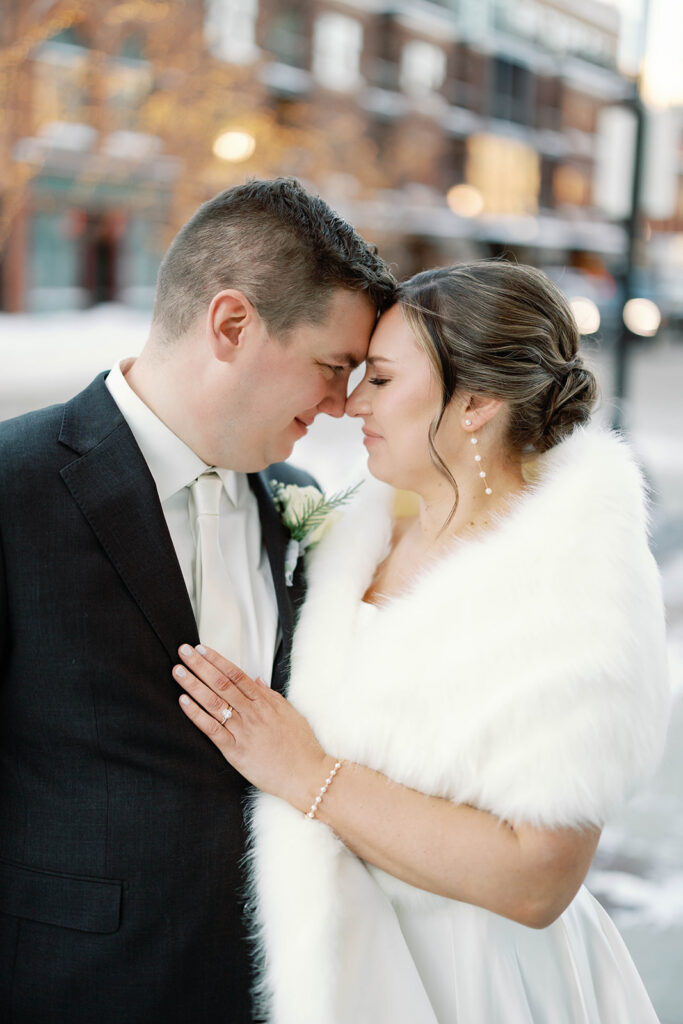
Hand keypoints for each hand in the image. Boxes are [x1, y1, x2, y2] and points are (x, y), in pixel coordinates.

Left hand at [173, 644, 330, 811]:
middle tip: (184, 651)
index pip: (236, 674)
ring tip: (178, 671)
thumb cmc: (301, 747)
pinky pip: (212, 730)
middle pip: (221, 683)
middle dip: (200, 665)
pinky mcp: (235, 751)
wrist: (307, 775)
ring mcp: (243, 731)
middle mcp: (252, 713)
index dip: (217, 660)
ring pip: (213, 702)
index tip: (202, 649)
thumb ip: (271, 695)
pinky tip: (184, 702)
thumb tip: (257, 680)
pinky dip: (196, 715)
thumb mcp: (290, 713)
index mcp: (265, 702)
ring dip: (193, 685)